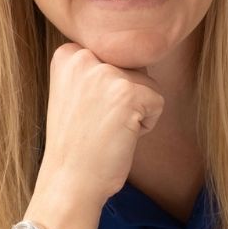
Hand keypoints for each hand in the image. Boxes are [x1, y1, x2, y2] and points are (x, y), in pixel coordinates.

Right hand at [39, 42, 164, 207]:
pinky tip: (119, 137)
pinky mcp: (129, 92)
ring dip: (136, 111)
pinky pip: (158, 102)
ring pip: (147, 84)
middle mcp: (84, 56)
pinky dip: (146, 126)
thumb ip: (97, 69)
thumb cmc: (77, 144)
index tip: (86, 113)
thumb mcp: (76, 93)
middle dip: (124, 99)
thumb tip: (140, 47)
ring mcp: (106, 73)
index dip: (109, 91)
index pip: (114, 58)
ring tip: (108, 130)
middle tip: (97, 124)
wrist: (70, 181)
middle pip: (133, 68)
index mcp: (68, 54)